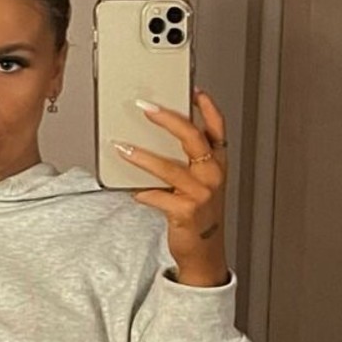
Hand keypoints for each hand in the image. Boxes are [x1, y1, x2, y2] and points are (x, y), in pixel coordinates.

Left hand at [115, 88, 229, 286]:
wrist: (205, 250)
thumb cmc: (200, 213)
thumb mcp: (202, 182)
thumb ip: (188, 159)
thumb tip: (156, 135)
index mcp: (218, 164)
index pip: (217, 129)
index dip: (208, 108)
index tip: (193, 91)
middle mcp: (212, 176)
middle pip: (193, 138)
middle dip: (168, 119)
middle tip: (146, 107)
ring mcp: (200, 194)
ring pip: (169, 167)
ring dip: (142, 155)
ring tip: (123, 147)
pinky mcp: (185, 212)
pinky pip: (157, 196)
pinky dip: (142, 192)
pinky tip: (133, 190)